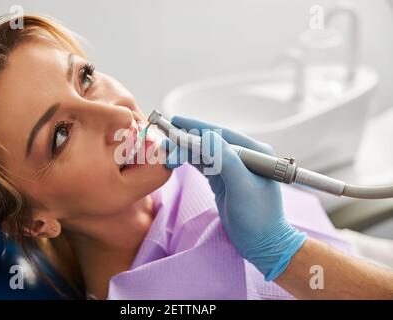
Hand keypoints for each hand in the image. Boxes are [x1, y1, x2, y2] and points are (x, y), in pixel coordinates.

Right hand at [163, 116, 306, 280]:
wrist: (264, 244)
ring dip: (186, 151)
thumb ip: (226, 160)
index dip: (197, 127)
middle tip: (166, 143)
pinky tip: (177, 158)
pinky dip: (190, 161)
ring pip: (205, 153)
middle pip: (210, 142)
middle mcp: (245, 156)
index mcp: (255, 152)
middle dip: (187, 140)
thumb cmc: (258, 218)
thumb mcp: (242, 187)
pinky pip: (204, 165)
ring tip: (167, 153)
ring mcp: (234, 168)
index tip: (176, 121)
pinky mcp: (225, 180)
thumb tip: (206, 137)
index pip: (221, 134)